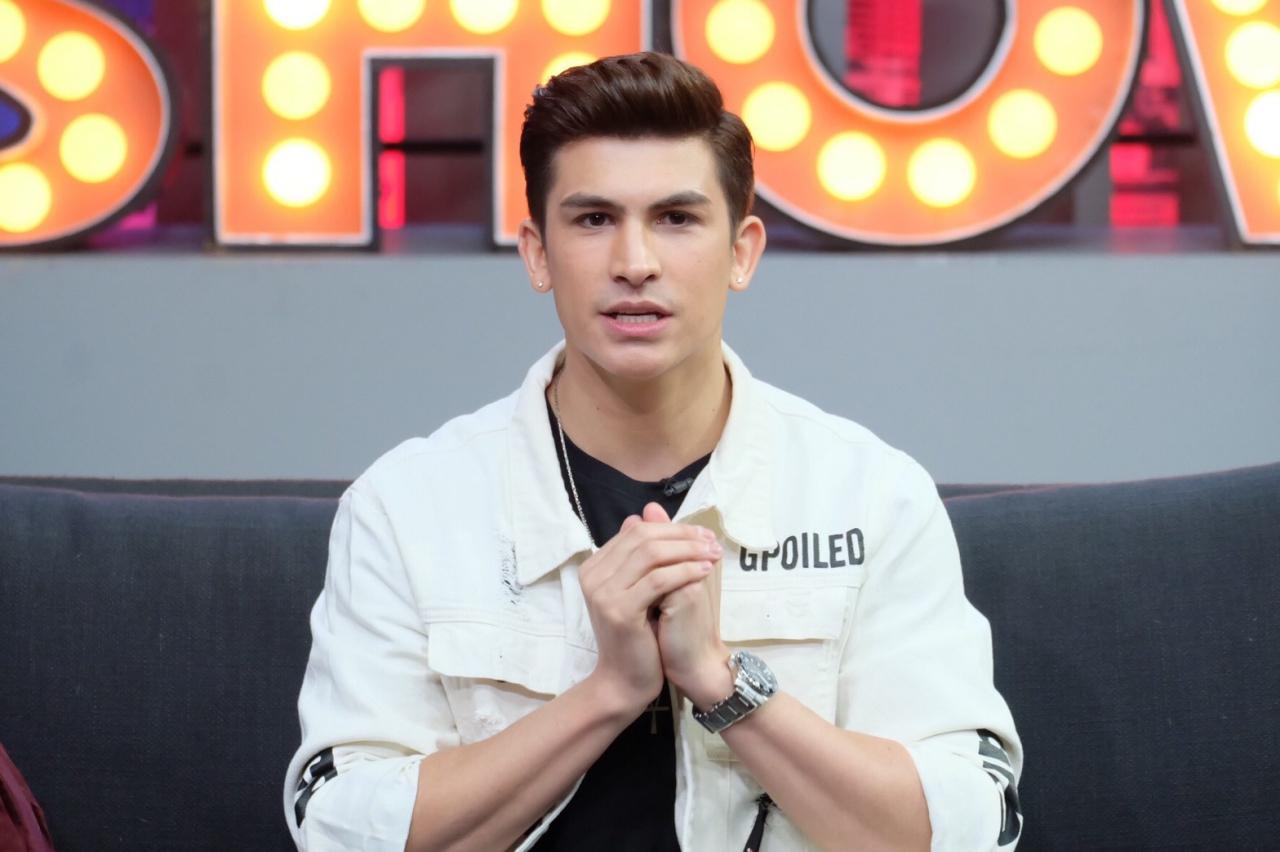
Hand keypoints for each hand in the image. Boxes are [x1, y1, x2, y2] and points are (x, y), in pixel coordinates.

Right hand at [578, 506, 720, 715]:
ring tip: (712, 554)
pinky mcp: (618, 610)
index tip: (703, 535)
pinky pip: (658, 580)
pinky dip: (685, 571)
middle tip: (711, 541)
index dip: (673, 528)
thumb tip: (647, 512)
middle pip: (643, 537)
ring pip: (651, 554)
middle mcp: (592, 575)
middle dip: (683, 536)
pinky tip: (704, 572)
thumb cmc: (637, 636)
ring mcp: (602, 592)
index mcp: (595, 566)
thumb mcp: (640, 588)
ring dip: (688, 551)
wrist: (625, 680)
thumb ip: (642, 554)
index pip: (637, 532)